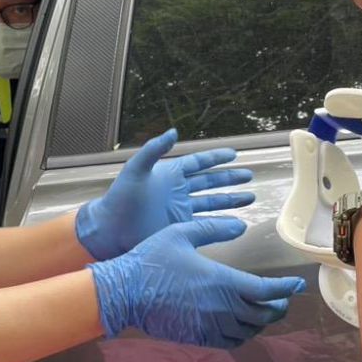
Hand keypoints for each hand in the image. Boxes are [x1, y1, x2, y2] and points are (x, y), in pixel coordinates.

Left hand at [76, 129, 254, 260]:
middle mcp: (177, 191)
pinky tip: (236, 222)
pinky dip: (221, 222)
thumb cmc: (119, 199)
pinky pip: (205, 223)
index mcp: (169, 174)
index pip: (198, 163)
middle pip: (210, 182)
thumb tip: (173, 132)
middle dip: (229, 178)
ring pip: (212, 202)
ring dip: (231, 200)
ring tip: (250, 197)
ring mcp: (179, 210)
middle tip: (248, 176)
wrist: (110, 230)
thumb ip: (153, 150)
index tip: (234, 154)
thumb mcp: (135, 170)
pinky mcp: (179, 228)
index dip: (216, 158)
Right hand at [89, 217, 304, 348]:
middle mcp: (222, 307)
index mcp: (222, 280)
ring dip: (262, 321)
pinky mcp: (199, 337)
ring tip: (265, 311)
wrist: (125, 292)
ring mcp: (211, 325)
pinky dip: (245, 335)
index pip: (267, 290)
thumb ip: (213, 228)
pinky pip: (232, 342)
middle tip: (283, 298)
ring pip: (251, 330)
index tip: (297, 284)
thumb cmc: (152, 260)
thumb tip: (240, 226)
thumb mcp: (181, 233)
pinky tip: (243, 326)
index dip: (287, 288)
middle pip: (264, 314)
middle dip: (279, 306)